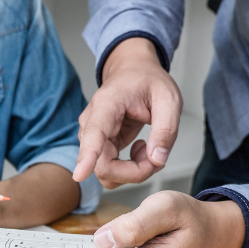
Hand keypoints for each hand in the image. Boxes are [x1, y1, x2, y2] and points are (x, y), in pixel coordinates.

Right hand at [74, 37, 182, 188]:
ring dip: (134, 171)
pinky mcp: (99, 147)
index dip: (87, 157)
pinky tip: (141, 149)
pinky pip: (111, 170)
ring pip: (106, 172)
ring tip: (150, 148)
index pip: (93, 134)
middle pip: (102, 165)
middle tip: (157, 156)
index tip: (79, 175)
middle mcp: (91, 124)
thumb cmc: (147, 81)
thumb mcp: (168, 98)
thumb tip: (157, 160)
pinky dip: (131, 169)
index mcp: (106, 105)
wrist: (132, 72)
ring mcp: (92, 138)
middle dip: (134, 172)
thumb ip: (166, 130)